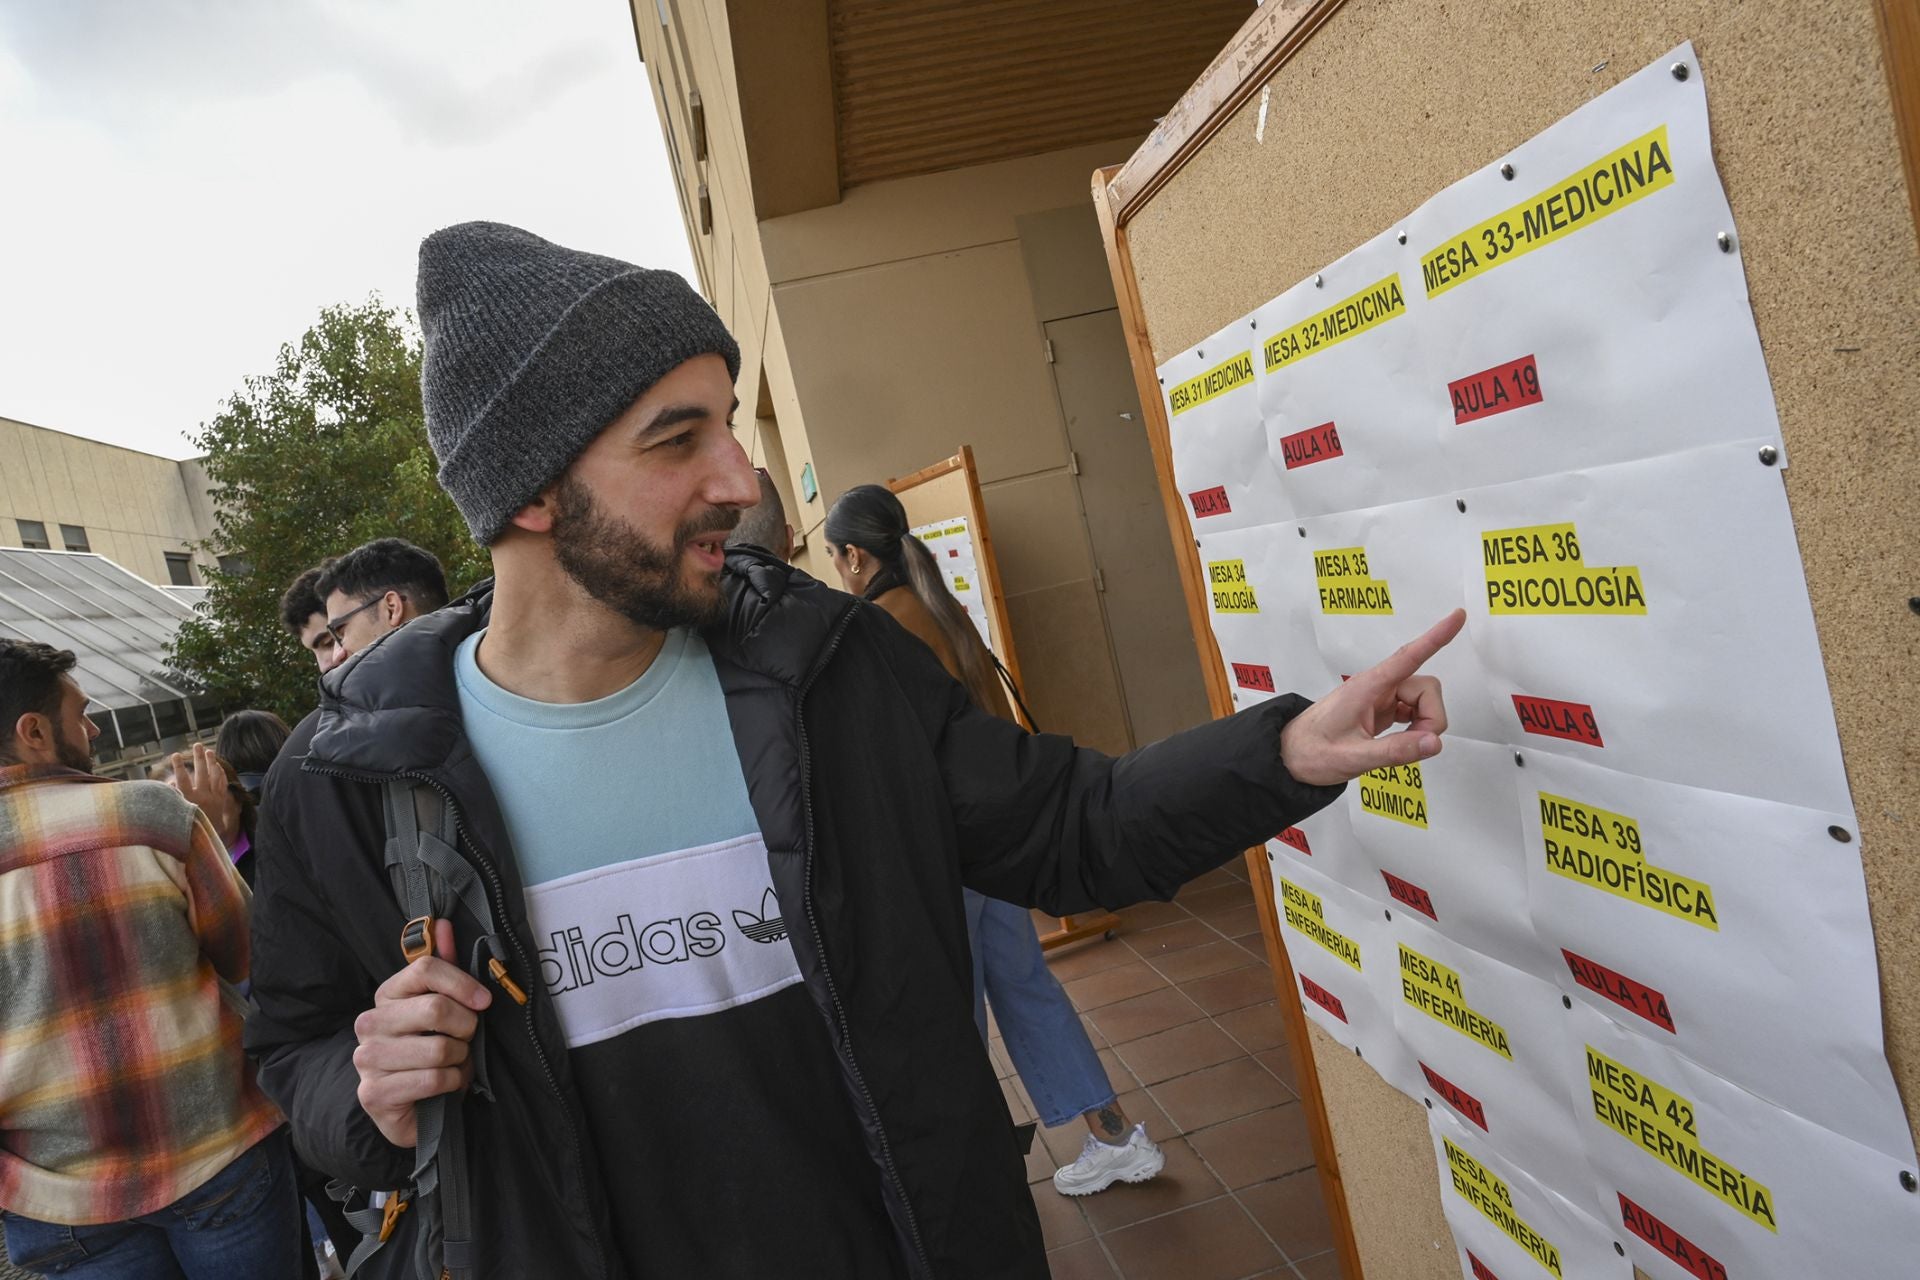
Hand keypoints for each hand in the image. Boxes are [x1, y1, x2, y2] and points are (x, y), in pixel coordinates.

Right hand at [169, 743, 240, 847]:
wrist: (205, 838)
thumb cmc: (186, 824)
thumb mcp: (176, 812)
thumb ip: (173, 797)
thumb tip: (171, 782)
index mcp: (188, 800)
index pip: (182, 780)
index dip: (179, 767)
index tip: (175, 754)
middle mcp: (202, 797)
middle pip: (201, 773)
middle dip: (198, 758)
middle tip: (196, 745)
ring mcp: (214, 798)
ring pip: (214, 776)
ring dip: (211, 762)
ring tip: (208, 750)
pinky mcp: (221, 800)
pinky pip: (222, 783)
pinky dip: (220, 773)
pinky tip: (217, 765)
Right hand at [352, 919, 490, 1148]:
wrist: (413, 1107)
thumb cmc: (431, 1051)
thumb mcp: (442, 1007)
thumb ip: (444, 966)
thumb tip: (443, 923)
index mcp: (386, 994)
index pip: (425, 968)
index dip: (463, 983)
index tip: (483, 1001)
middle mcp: (369, 1023)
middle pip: (435, 1008)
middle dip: (466, 1028)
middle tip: (467, 1040)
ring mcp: (367, 1059)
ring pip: (439, 1049)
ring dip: (460, 1060)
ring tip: (455, 1064)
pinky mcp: (373, 1094)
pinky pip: (433, 1080)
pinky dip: (451, 1083)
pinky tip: (446, 1086)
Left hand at [1279, 609, 1465, 786]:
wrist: (1288, 757)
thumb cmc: (1312, 752)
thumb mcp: (1353, 757)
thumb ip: (1394, 752)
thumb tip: (1434, 743)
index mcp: (1367, 687)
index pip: (1409, 656)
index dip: (1436, 636)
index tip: (1458, 616)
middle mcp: (1376, 686)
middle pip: (1426, 687)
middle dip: (1431, 716)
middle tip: (1416, 745)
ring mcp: (1379, 698)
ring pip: (1422, 700)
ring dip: (1424, 724)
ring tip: (1401, 748)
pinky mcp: (1381, 710)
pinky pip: (1413, 711)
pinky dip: (1416, 728)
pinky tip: (1402, 743)